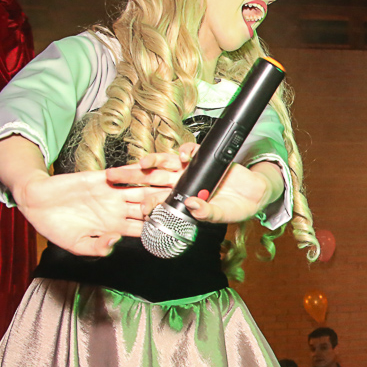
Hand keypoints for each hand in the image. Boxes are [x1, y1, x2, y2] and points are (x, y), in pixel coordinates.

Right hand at [12, 168, 167, 256]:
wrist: (35, 201)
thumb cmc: (53, 226)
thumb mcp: (74, 244)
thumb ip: (95, 246)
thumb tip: (113, 244)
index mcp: (114, 227)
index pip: (143, 229)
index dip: (159, 229)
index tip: (177, 230)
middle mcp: (117, 210)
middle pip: (148, 207)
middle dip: (166, 205)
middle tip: (187, 202)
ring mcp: (112, 193)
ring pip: (141, 189)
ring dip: (159, 186)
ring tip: (177, 183)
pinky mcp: (102, 178)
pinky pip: (124, 174)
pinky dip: (138, 170)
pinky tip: (153, 166)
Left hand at [105, 144, 281, 225]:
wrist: (255, 194)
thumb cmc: (235, 208)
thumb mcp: (222, 215)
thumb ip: (208, 213)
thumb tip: (194, 206)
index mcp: (180, 200)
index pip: (157, 201)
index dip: (146, 202)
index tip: (139, 206)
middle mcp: (180, 184)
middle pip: (150, 179)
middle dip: (131, 176)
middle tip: (112, 176)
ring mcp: (189, 170)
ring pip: (164, 163)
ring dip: (153, 161)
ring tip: (143, 162)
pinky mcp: (203, 158)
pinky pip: (190, 151)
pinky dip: (187, 151)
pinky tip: (185, 155)